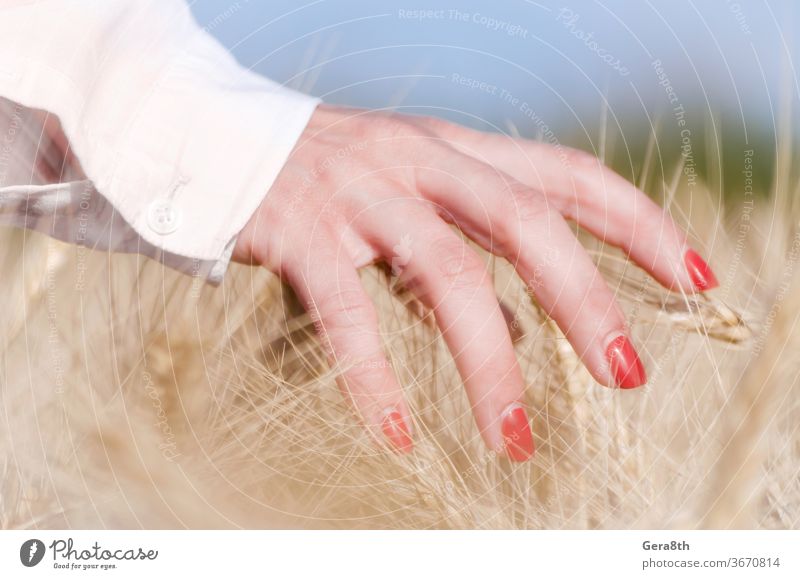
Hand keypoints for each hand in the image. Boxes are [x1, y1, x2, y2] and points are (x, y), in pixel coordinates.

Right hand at [232, 104, 717, 460]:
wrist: (217, 134)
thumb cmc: (329, 173)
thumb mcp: (411, 185)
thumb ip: (470, 238)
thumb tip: (526, 317)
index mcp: (455, 149)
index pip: (567, 174)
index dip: (637, 221)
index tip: (692, 276)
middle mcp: (418, 160)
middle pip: (525, 221)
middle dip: (585, 298)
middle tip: (627, 374)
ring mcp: (360, 193)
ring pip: (447, 273)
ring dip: (491, 363)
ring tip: (516, 440)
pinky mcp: (300, 230)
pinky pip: (346, 312)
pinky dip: (375, 377)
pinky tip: (398, 432)